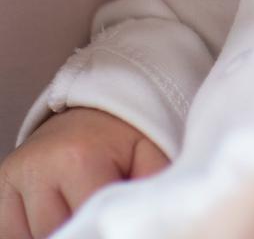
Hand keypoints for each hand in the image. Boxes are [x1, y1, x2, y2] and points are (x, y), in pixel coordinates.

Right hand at [0, 107, 167, 237]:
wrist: (91, 114)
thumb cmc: (123, 140)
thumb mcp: (148, 152)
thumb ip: (152, 182)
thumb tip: (149, 214)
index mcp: (79, 157)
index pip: (88, 218)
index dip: (104, 226)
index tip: (114, 221)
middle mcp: (38, 166)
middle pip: (57, 231)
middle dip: (82, 230)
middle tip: (99, 215)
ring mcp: (14, 176)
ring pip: (32, 236)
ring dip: (57, 232)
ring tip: (79, 211)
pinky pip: (10, 233)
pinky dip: (33, 234)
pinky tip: (57, 216)